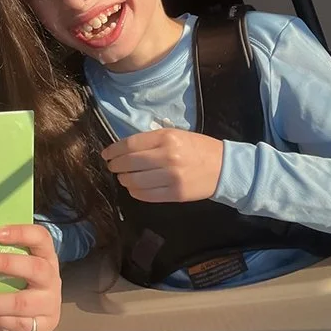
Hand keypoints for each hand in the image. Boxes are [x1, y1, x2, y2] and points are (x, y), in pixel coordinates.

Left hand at [0, 224, 60, 330]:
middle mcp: (51, 278)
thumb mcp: (23, 264)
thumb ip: (5, 254)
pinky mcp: (42, 325)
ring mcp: (49, 303)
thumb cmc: (25, 281)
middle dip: (6, 264)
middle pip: (35, 268)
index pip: (41, 238)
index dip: (21, 233)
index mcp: (46, 256)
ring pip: (21, 303)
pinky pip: (15, 323)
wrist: (41, 314)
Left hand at [102, 128, 223, 202]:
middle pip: (129, 163)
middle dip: (115, 166)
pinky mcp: (175, 194)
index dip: (113, 150)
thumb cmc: (197, 148)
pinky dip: (135, 192)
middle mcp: (168, 157)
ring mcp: (171, 177)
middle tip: (112, 166)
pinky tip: (135, 188)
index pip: (130, 145)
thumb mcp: (175, 134)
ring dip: (124, 180)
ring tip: (124, 177)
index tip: (106, 154)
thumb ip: (151, 140)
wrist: (224, 167)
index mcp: (167, 138)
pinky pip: (145, 195)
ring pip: (134, 181)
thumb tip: (123, 149)